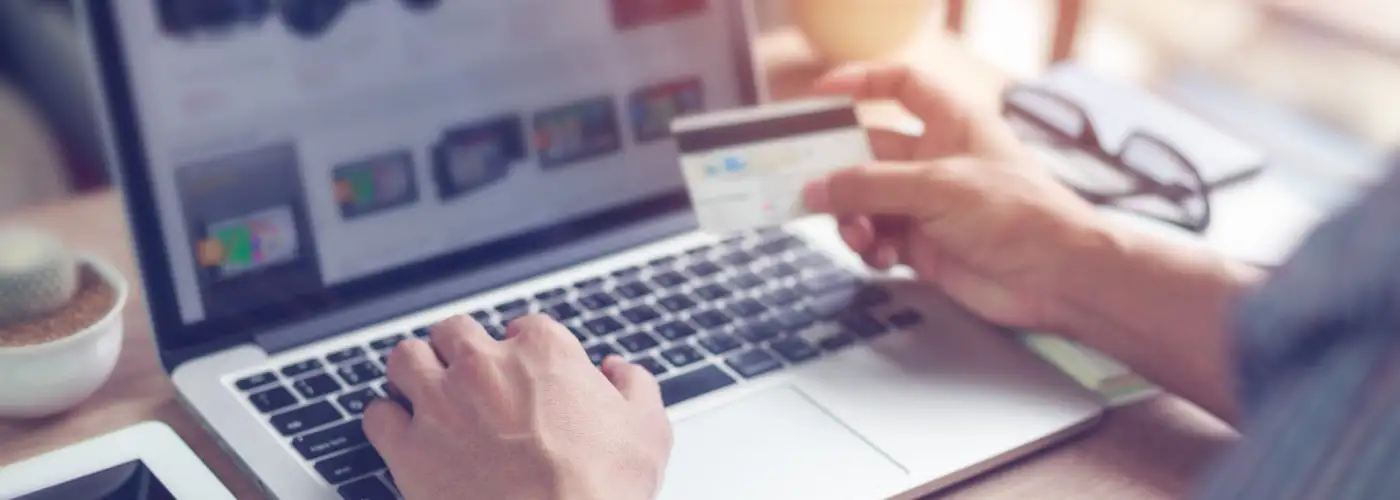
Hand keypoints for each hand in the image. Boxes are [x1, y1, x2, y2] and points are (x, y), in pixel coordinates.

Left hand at [363, 315, 672, 499]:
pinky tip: (403, 433)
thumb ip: (634, 386)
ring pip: (405, 358)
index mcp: (542, 352)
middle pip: (455, 331)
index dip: (524, 351)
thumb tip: (618, 371)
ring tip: (426, 391)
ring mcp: (440, 403)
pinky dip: (387, 420)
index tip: (526, 376)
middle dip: (461, 351)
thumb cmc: (603, 490)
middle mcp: (484, 365)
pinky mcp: (408, 447)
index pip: (523, 327)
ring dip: (415, 371)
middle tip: (471, 378)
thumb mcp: (647, 429)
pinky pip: (377, 414)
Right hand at [802, 63, 1103, 330]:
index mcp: (951, 122)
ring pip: (866, 201)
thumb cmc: (1019, 215)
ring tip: (855, 234)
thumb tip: (816, 188)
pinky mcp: (924, 245)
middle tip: (807, 187)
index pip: (900, 85)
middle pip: (868, 152)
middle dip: (839, 172)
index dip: (862, 82)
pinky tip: (880, 257)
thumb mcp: (937, 188)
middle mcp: (935, 159)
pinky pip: (878, 239)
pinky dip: (870, 248)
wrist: (1057, 278)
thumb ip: (870, 186)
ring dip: (851, 217)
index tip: (821, 94)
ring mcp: (928, 204)